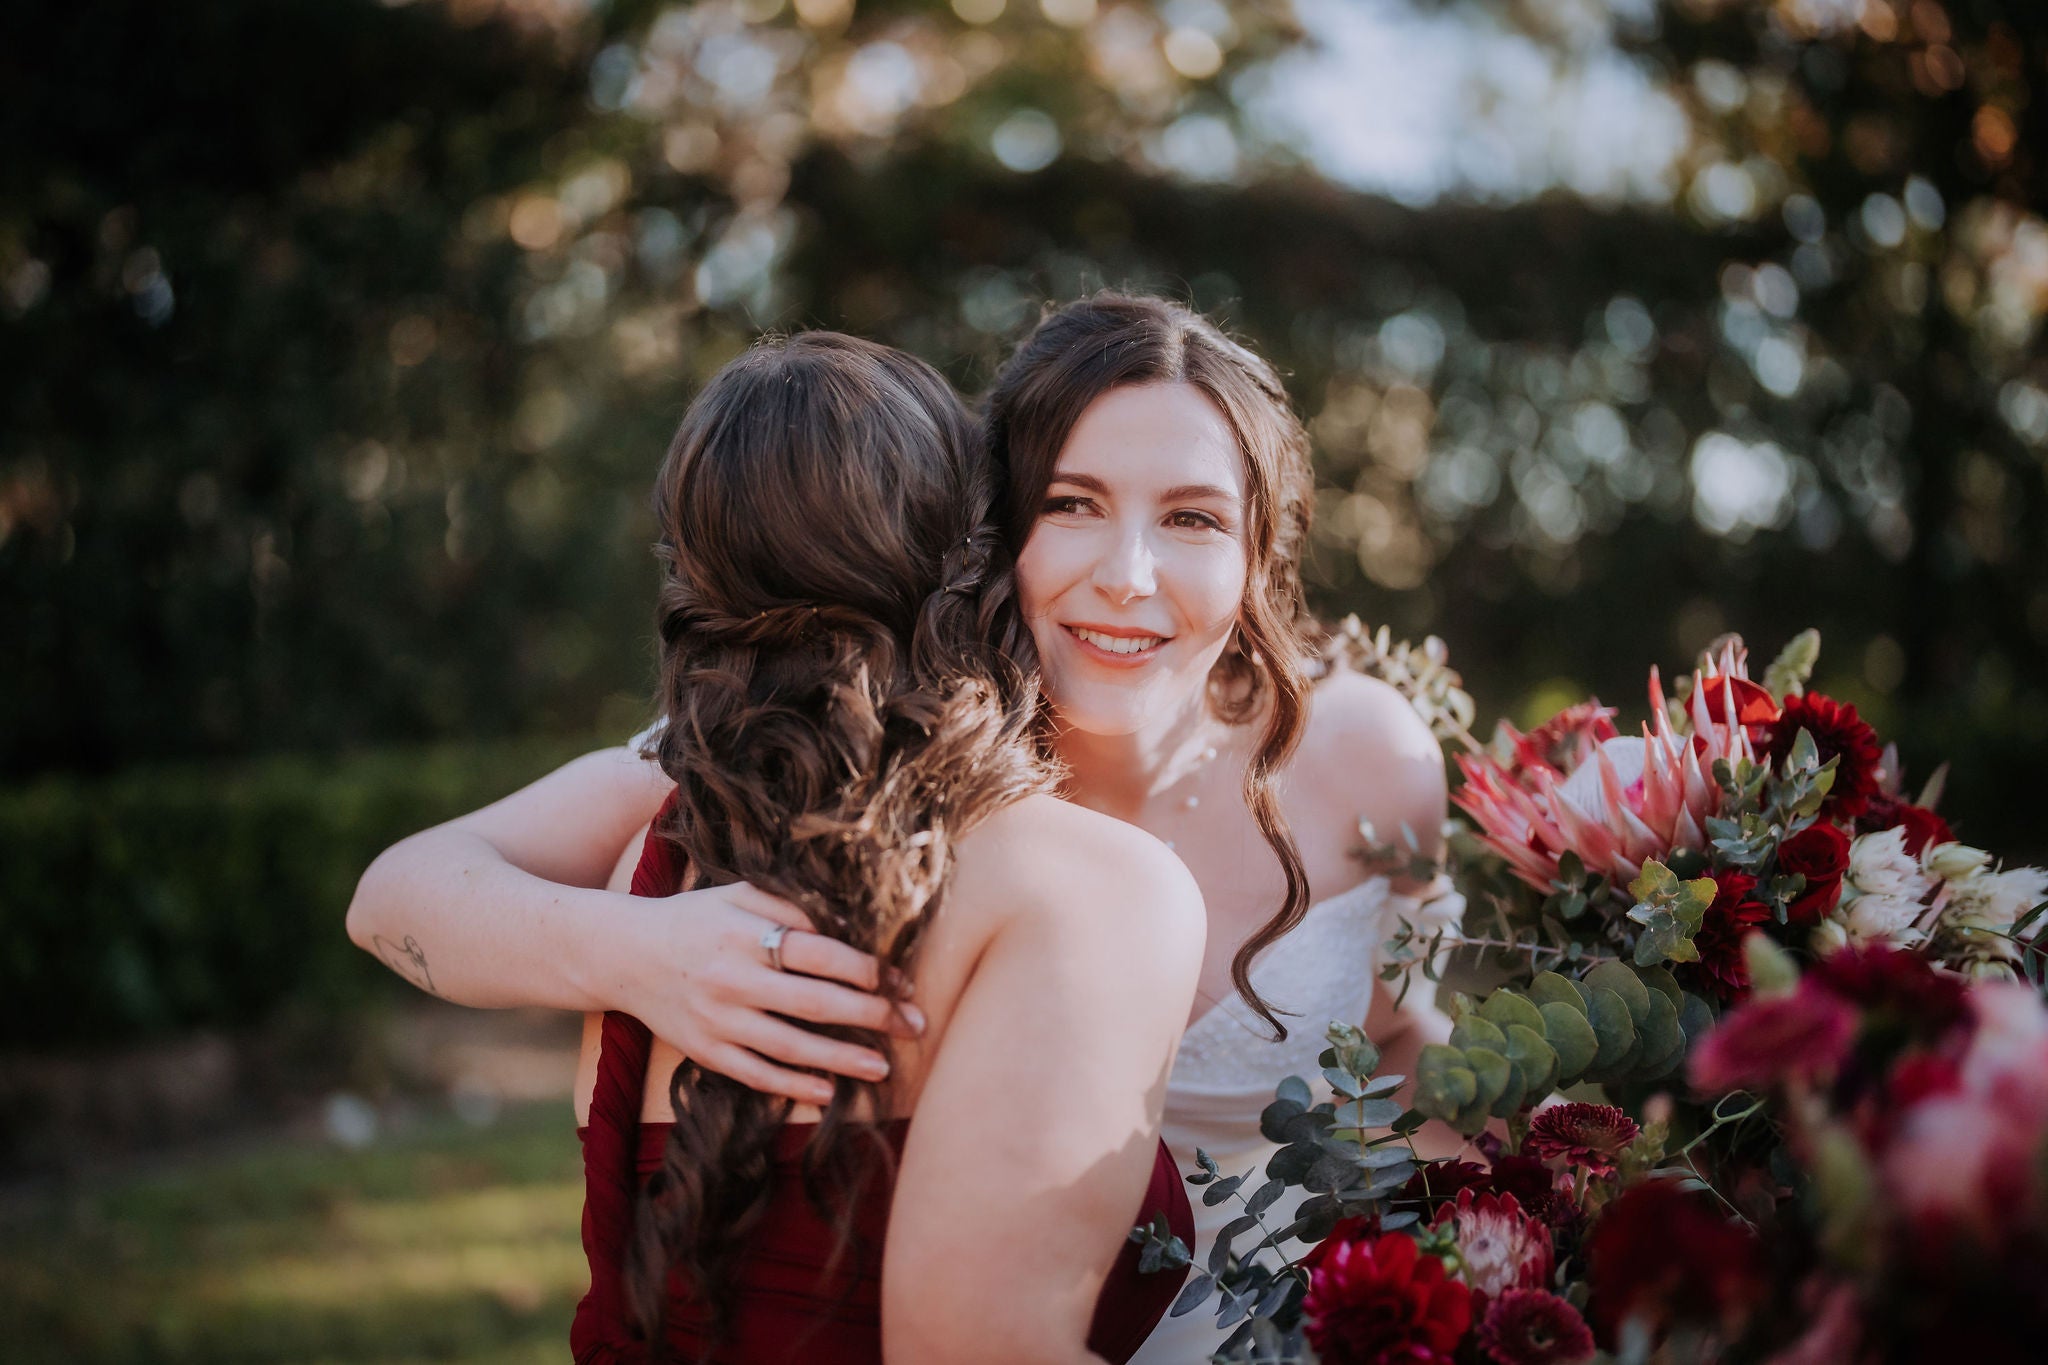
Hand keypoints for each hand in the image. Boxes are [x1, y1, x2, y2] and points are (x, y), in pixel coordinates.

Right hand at [601, 882, 920, 1106]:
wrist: (625, 954)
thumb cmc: (696, 919)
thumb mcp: (739, 894)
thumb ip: (791, 907)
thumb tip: (847, 929)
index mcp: (745, 934)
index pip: (820, 955)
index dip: (867, 970)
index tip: (900, 983)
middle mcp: (732, 979)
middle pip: (815, 1003)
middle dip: (872, 1017)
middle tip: (915, 1026)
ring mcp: (717, 1020)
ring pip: (790, 1046)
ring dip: (842, 1060)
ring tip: (883, 1068)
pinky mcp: (704, 1051)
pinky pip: (755, 1074)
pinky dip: (793, 1086)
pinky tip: (828, 1092)